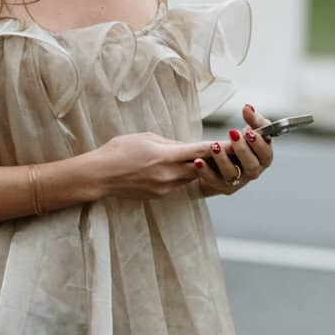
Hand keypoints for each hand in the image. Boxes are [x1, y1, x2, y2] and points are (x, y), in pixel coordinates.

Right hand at [89, 131, 222, 200]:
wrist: (99, 176)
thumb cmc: (119, 151)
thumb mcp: (145, 138)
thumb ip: (169, 143)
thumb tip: (185, 147)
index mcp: (166, 156)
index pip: (200, 151)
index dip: (220, 148)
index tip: (235, 144)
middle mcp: (169, 174)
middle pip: (201, 167)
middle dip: (213, 160)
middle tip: (228, 153)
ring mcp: (164, 188)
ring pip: (189, 176)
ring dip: (195, 168)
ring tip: (203, 159)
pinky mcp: (158, 196)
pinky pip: (176, 184)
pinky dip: (178, 176)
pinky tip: (172, 169)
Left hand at [193, 103, 271, 196]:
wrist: (225, 160)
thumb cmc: (242, 142)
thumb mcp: (250, 129)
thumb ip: (252, 119)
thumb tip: (247, 107)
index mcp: (263, 158)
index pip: (266, 154)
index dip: (259, 144)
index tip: (249, 131)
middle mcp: (253, 172)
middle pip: (251, 166)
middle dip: (242, 150)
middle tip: (232, 133)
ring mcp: (238, 181)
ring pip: (232, 174)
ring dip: (223, 160)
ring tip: (214, 145)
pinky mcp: (221, 186)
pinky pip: (213, 181)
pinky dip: (205, 171)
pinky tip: (198, 160)